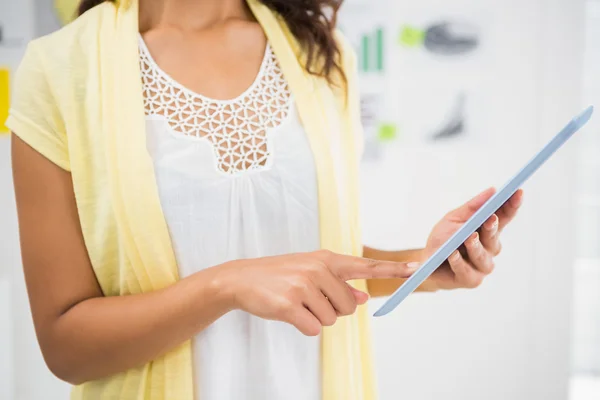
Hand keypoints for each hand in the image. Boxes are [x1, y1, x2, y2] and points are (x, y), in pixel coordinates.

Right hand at [216, 250, 417, 335]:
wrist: (241, 278)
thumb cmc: (279, 275)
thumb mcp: (310, 271)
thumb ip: (338, 283)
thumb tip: (364, 298)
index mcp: (326, 259)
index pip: (365, 266)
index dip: (392, 270)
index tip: (416, 269)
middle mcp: (318, 269)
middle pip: (347, 307)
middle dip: (331, 309)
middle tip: (308, 298)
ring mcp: (304, 286)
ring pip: (331, 320)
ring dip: (315, 318)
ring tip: (296, 302)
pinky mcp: (290, 304)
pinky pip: (313, 328)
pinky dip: (302, 326)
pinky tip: (289, 312)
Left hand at [423, 187, 522, 290]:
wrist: (426, 262)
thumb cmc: (443, 239)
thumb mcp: (454, 218)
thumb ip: (472, 207)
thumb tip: (492, 190)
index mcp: (488, 231)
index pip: (504, 217)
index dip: (512, 206)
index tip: (518, 192)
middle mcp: (489, 249)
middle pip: (494, 238)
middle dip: (492, 227)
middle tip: (491, 217)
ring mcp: (481, 266)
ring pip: (481, 256)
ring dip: (475, 246)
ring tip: (469, 237)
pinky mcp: (470, 280)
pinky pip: (465, 270)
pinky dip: (458, 261)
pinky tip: (453, 254)